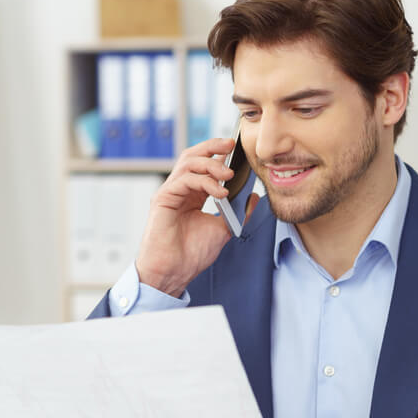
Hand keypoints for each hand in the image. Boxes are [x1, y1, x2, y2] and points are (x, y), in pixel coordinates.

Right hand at [135, 138, 260, 296]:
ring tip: (229, 175)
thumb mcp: (224, 229)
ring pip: (188, 163)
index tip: (238, 149)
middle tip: (231, 145)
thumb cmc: (192, 254)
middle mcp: (180, 190)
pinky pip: (184, 180)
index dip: (219, 154)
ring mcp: (171, 192)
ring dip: (211, 165)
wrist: (174, 272)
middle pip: (193, 156)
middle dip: (212, 147)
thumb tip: (254, 197)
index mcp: (193, 195)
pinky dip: (204, 182)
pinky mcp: (163, 198)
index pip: (204, 165)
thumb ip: (237, 212)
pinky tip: (220, 192)